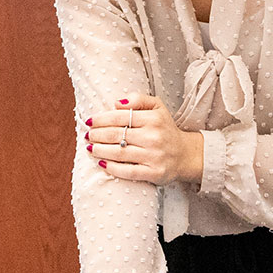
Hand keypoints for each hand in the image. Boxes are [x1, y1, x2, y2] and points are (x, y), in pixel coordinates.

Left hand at [84, 94, 200, 185]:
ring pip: (119, 153)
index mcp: (153, 119)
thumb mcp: (157, 107)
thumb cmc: (165, 129)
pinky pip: (127, 171)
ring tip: (90, 148)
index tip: (89, 122)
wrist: (185, 154)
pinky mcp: (154, 173)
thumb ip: (138, 99)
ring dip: (100, 150)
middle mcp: (154, 137)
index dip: (101, 119)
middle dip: (97, 135)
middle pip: (116, 135)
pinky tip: (101, 163)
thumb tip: (116, 103)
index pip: (120, 117)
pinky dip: (111, 168)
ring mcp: (154, 156)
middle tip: (87, 135)